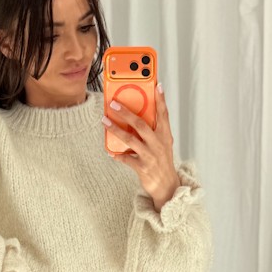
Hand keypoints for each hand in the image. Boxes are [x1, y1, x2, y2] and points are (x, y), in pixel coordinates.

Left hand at [104, 86, 181, 208]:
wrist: (167, 186)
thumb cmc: (162, 161)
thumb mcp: (163, 143)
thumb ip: (153, 130)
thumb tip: (138, 115)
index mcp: (165, 135)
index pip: (163, 114)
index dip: (160, 99)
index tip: (157, 85)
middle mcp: (158, 144)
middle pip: (141, 124)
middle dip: (126, 112)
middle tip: (113, 103)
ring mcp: (150, 156)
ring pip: (130, 140)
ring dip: (115, 129)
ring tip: (104, 121)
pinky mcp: (142, 168)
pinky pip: (126, 159)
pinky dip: (117, 154)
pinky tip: (110, 151)